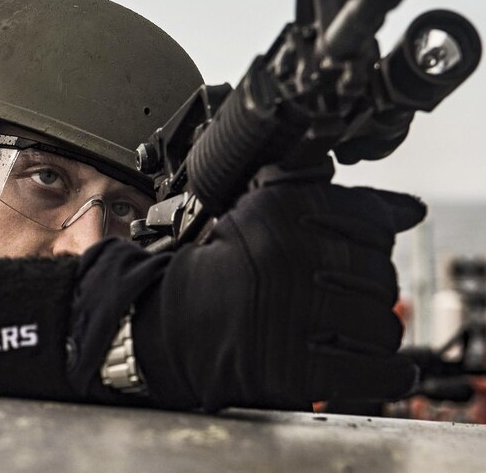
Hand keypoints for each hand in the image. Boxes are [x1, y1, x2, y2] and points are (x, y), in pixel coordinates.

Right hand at [133, 182, 423, 410]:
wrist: (174, 322)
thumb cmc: (228, 268)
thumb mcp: (270, 216)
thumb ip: (342, 207)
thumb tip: (409, 210)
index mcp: (282, 209)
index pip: (374, 222)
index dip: (370, 243)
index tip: (348, 255)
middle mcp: (287, 254)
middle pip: (381, 274)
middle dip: (368, 291)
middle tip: (337, 298)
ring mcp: (291, 311)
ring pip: (381, 324)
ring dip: (371, 334)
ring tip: (343, 333)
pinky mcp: (294, 366)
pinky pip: (373, 372)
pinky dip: (387, 375)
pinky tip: (381, 370)